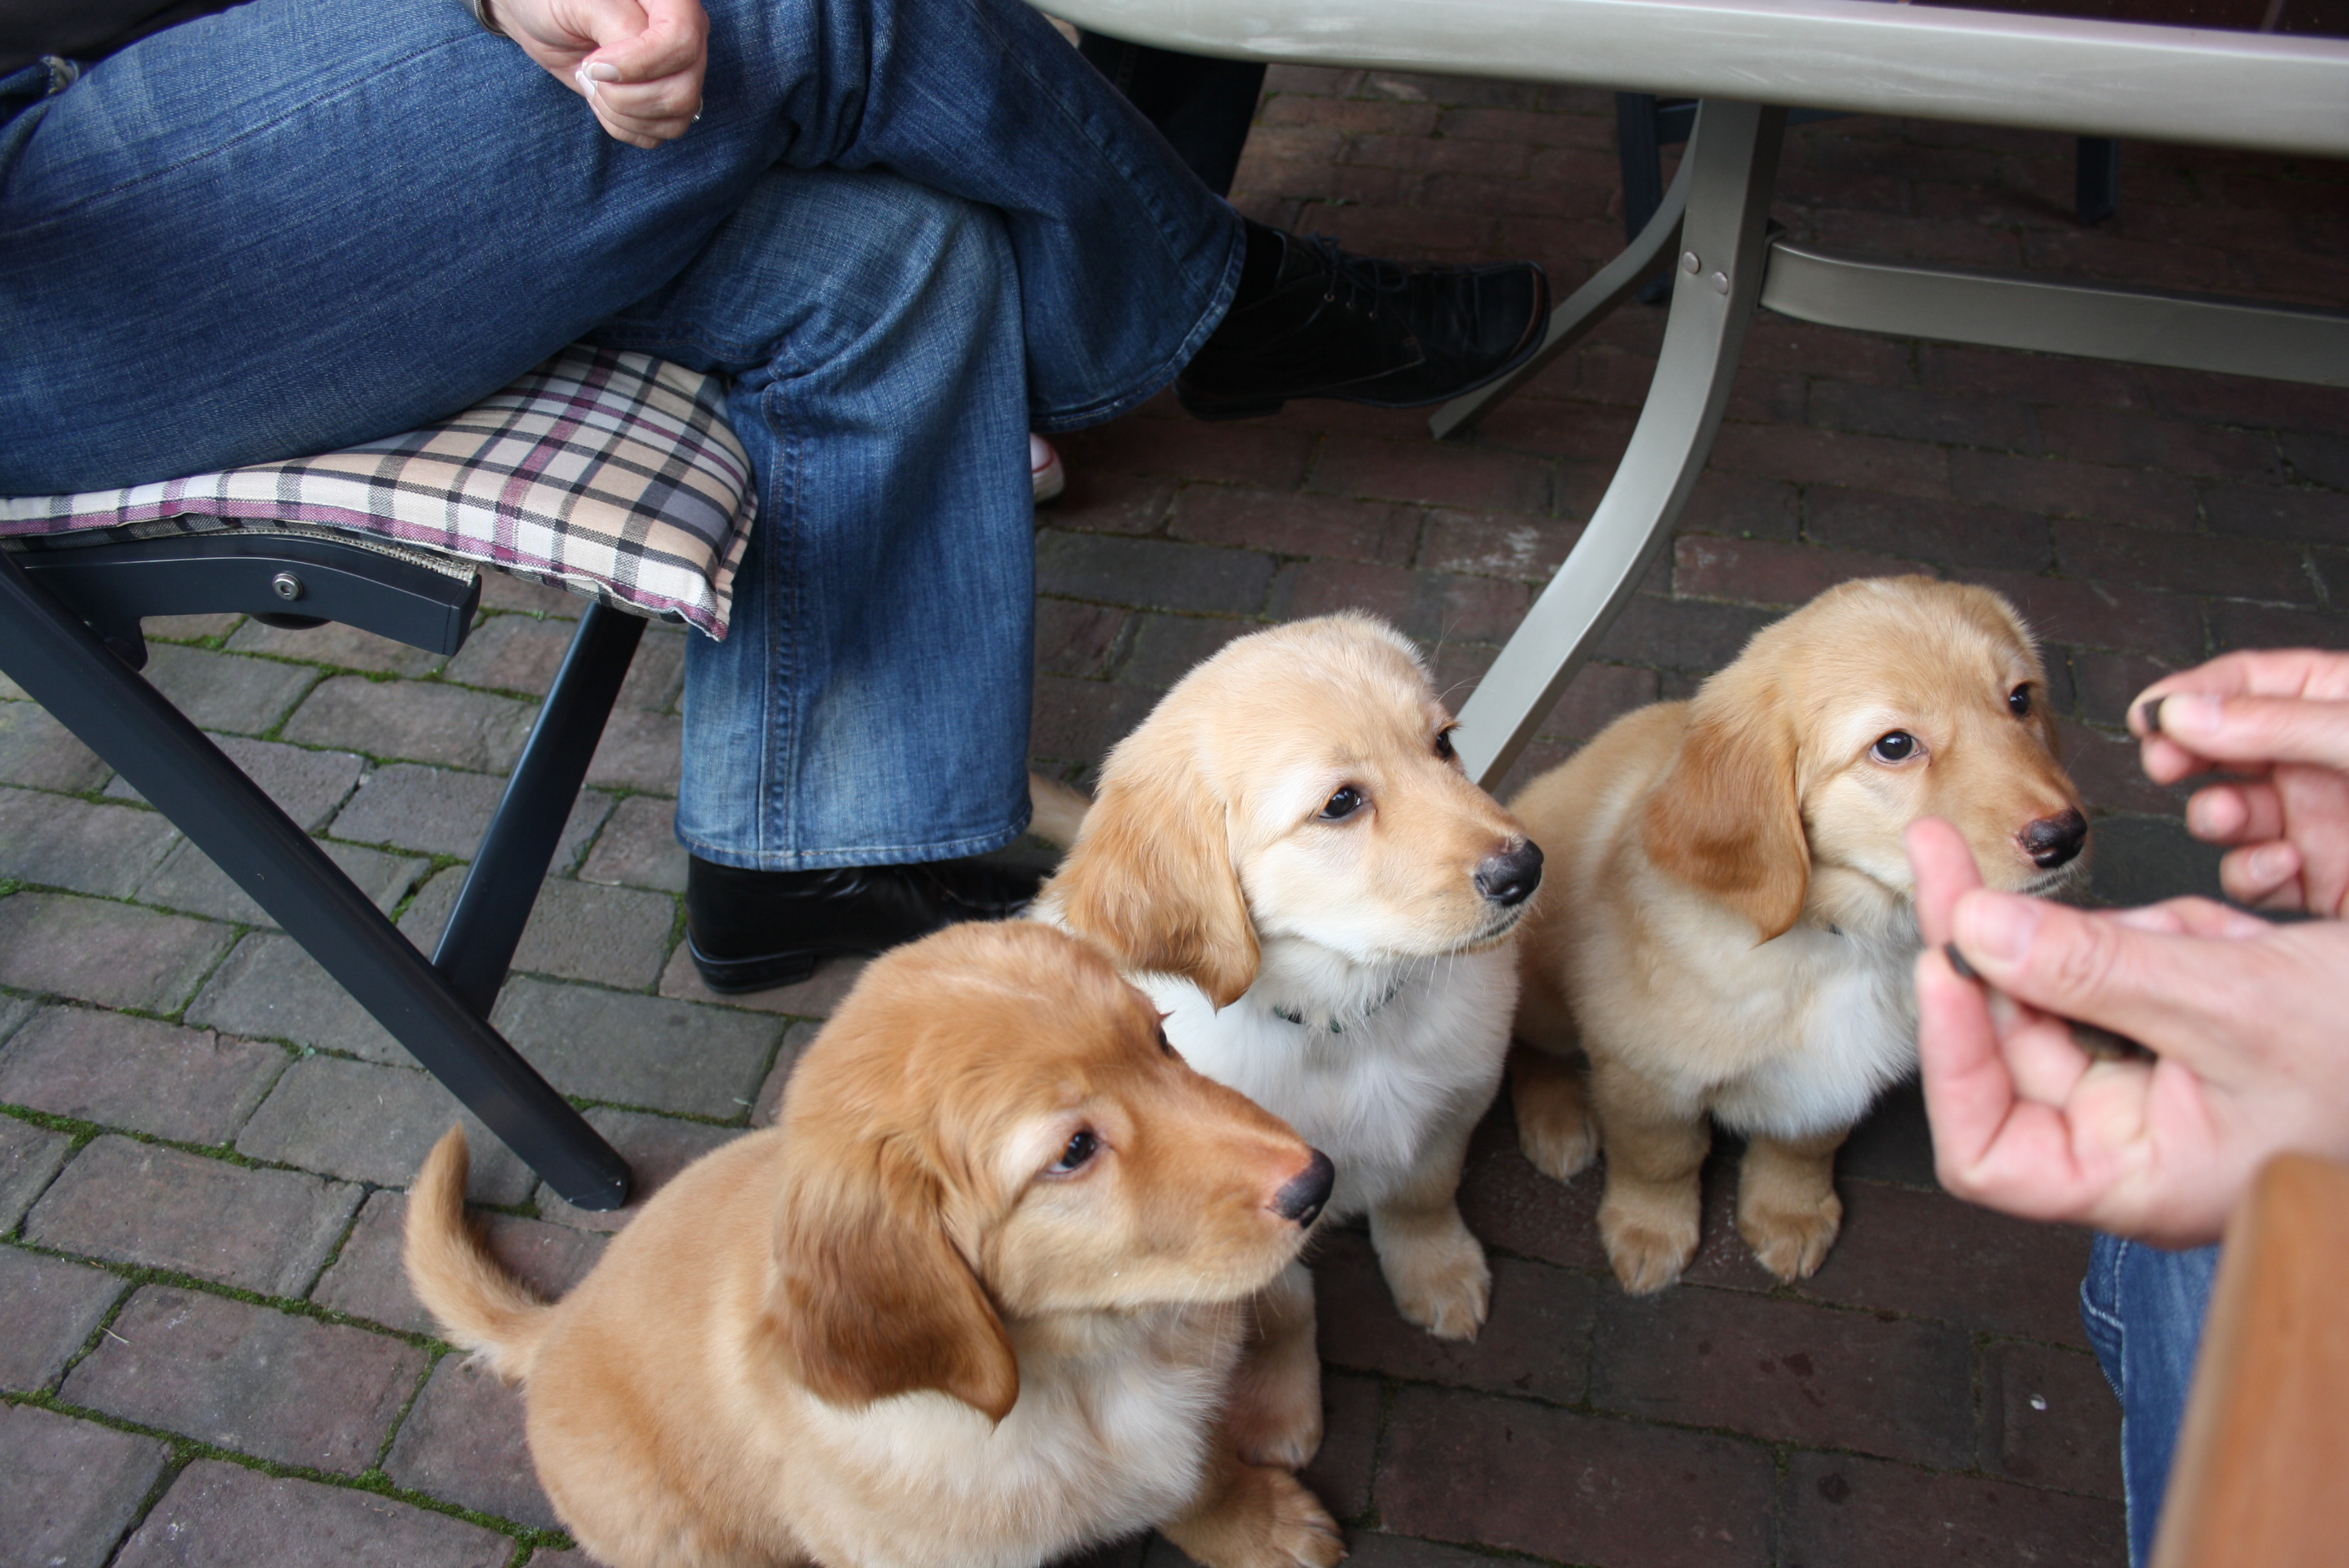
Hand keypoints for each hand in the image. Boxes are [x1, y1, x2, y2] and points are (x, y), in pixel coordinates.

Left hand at [494, 0, 708, 147]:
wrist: (540, 17)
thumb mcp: (583, 3)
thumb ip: (619, 27)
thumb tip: (638, 68)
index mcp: (673, 2)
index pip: (681, 43)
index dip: (640, 64)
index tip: (596, 64)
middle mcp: (686, 35)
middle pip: (683, 90)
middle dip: (626, 96)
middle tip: (589, 73)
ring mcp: (680, 71)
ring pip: (676, 116)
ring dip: (622, 112)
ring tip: (593, 84)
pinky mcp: (664, 100)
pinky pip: (660, 133)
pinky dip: (623, 126)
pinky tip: (602, 99)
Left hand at [1907, 816, 2348, 1246]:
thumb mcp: (2239, 1002)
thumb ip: (2098, 968)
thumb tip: (1975, 930)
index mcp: (2138, 1179)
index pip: (1984, 1152)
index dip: (1949, 1060)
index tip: (1940, 962)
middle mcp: (2133, 1142)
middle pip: (2005, 1046)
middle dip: (1995, 950)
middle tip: (1947, 848)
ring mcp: (2155, 1087)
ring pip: (2069, 993)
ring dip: (2111, 942)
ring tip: (2208, 938)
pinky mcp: (2183, 1036)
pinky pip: (2133, 973)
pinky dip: (2166, 938)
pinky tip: (2230, 940)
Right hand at [2130, 650, 2348, 917]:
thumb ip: (2276, 723)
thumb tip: (2182, 714)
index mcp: (2335, 702)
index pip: (2247, 680)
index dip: (2192, 693)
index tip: (2148, 715)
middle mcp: (2317, 761)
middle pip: (2221, 745)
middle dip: (2184, 756)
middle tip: (2164, 764)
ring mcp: (2314, 821)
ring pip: (2226, 812)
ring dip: (2213, 817)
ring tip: (2225, 818)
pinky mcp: (2316, 879)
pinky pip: (2254, 876)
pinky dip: (2253, 874)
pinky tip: (2282, 865)